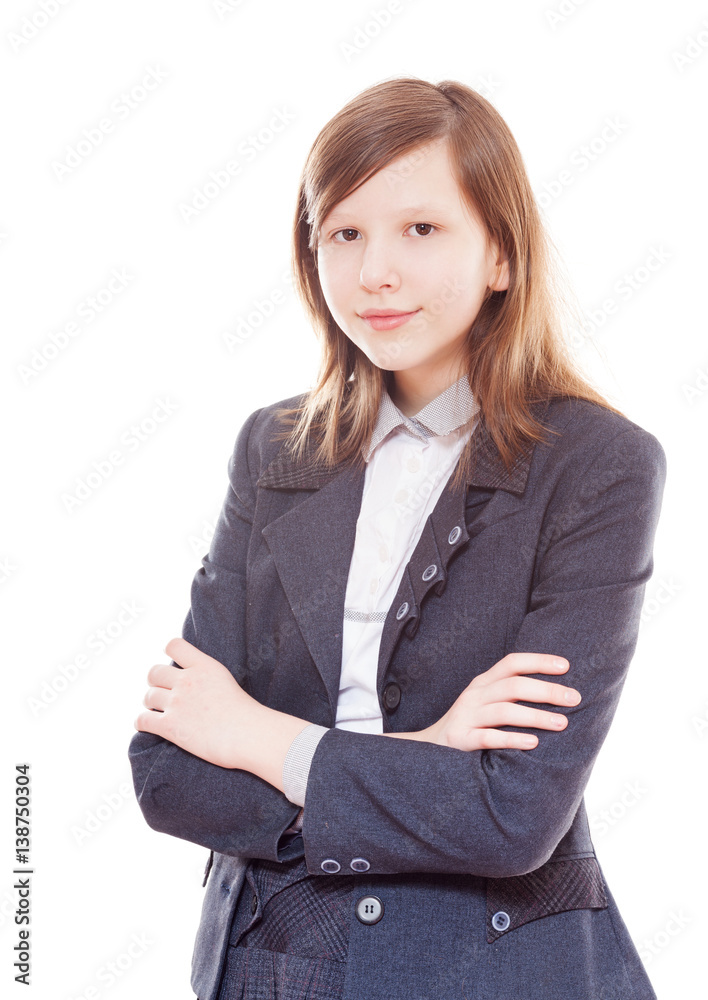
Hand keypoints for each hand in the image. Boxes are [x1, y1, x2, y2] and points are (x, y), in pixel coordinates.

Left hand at [134, 637, 255, 768]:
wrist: (249, 735)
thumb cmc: (246, 714)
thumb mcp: (226, 681)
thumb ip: (207, 677)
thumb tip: (195, 684)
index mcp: (204, 666)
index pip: (174, 646)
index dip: (169, 653)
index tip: (172, 665)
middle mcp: (188, 681)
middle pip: (154, 673)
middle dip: (155, 683)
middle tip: (163, 693)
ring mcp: (177, 702)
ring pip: (148, 696)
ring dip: (151, 704)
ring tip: (157, 710)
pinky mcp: (170, 726)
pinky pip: (143, 720)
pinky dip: (142, 722)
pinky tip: (148, 725)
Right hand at [388, 652, 580, 750]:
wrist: (429, 747)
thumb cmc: (470, 724)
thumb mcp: (486, 702)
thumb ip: (511, 694)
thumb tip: (557, 692)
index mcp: (483, 683)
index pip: (512, 663)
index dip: (538, 661)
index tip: (566, 666)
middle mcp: (475, 695)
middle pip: (513, 685)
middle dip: (546, 690)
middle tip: (574, 698)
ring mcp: (466, 716)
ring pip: (504, 711)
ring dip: (536, 715)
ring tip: (562, 723)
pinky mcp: (461, 739)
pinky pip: (488, 737)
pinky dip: (512, 739)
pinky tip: (533, 743)